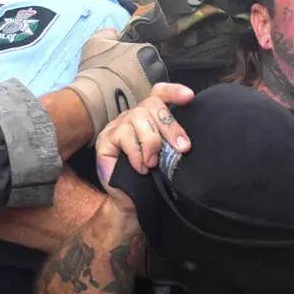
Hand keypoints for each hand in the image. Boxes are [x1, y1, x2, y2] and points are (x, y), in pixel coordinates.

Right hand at [65, 29, 170, 134]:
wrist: (91, 99)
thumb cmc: (94, 71)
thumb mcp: (96, 42)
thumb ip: (109, 33)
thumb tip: (116, 32)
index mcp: (147, 51)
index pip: (149, 53)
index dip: (137, 60)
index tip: (127, 66)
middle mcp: (156, 68)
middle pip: (155, 69)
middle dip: (143, 73)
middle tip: (127, 79)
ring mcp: (156, 87)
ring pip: (155, 86)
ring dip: (144, 87)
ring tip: (128, 91)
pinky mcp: (152, 106)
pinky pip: (151, 101)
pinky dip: (142, 100)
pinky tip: (129, 101)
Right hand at [94, 83, 194, 210]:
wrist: (130, 201)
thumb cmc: (150, 177)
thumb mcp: (166, 157)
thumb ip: (173, 143)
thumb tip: (186, 142)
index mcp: (150, 117)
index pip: (159, 94)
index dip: (173, 91)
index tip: (189, 96)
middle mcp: (133, 116)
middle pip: (152, 104)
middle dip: (170, 126)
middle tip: (182, 148)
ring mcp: (117, 126)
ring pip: (137, 118)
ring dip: (151, 143)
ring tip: (154, 163)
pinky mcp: (105, 139)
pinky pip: (124, 135)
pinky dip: (136, 154)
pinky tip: (141, 168)